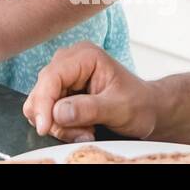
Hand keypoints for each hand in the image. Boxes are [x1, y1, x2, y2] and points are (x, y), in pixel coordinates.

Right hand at [23, 41, 158, 141]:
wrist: (148, 110)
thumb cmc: (139, 105)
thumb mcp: (119, 108)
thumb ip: (89, 109)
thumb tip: (58, 112)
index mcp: (85, 56)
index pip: (52, 77)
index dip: (43, 103)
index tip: (44, 128)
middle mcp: (69, 61)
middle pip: (42, 91)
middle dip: (56, 118)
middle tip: (84, 133)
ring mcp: (64, 76)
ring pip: (41, 104)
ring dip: (60, 125)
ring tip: (87, 132)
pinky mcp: (62, 91)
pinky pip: (48, 111)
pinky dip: (61, 126)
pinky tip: (82, 129)